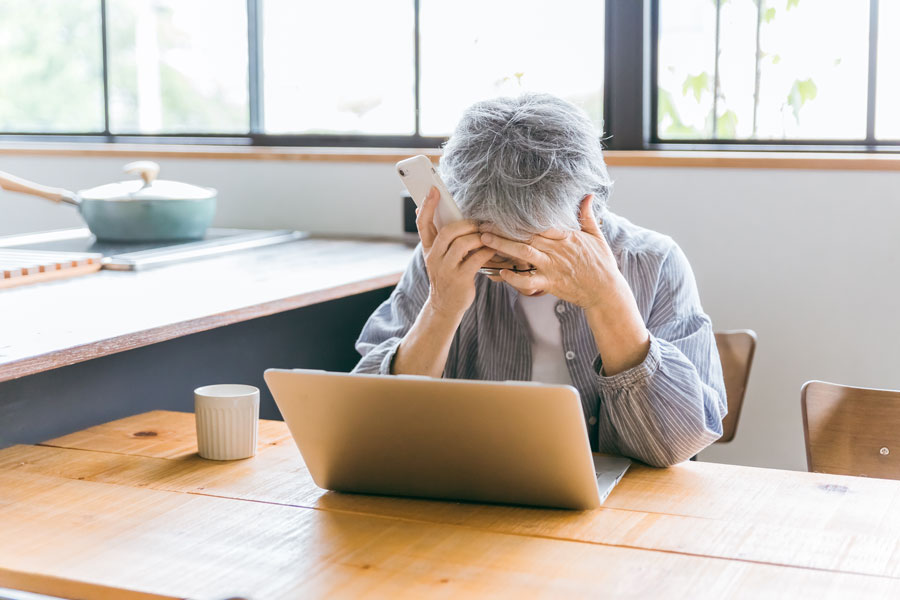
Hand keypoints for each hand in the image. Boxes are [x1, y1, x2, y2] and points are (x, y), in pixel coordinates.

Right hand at [416, 186, 493, 318]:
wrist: (445, 306)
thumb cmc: (446, 276)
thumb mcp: (438, 257)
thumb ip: (441, 239)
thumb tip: (446, 215)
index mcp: (428, 249)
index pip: (422, 224)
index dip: (427, 206)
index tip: (433, 190)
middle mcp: (433, 258)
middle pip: (447, 231)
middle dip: (466, 223)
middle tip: (480, 222)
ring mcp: (446, 269)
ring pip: (462, 244)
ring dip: (479, 236)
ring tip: (489, 234)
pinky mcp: (460, 279)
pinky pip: (476, 258)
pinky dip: (487, 251)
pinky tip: (493, 248)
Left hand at [479, 195, 649, 374]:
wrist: (606, 291)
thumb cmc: (601, 264)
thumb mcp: (597, 236)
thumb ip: (587, 216)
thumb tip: (588, 196)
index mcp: (566, 236)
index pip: (539, 221)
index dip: (519, 215)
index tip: (502, 209)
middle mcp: (557, 249)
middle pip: (526, 234)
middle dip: (503, 228)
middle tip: (483, 222)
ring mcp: (552, 267)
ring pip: (524, 253)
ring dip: (503, 246)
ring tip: (485, 240)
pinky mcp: (550, 284)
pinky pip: (529, 281)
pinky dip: (515, 278)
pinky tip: (502, 273)